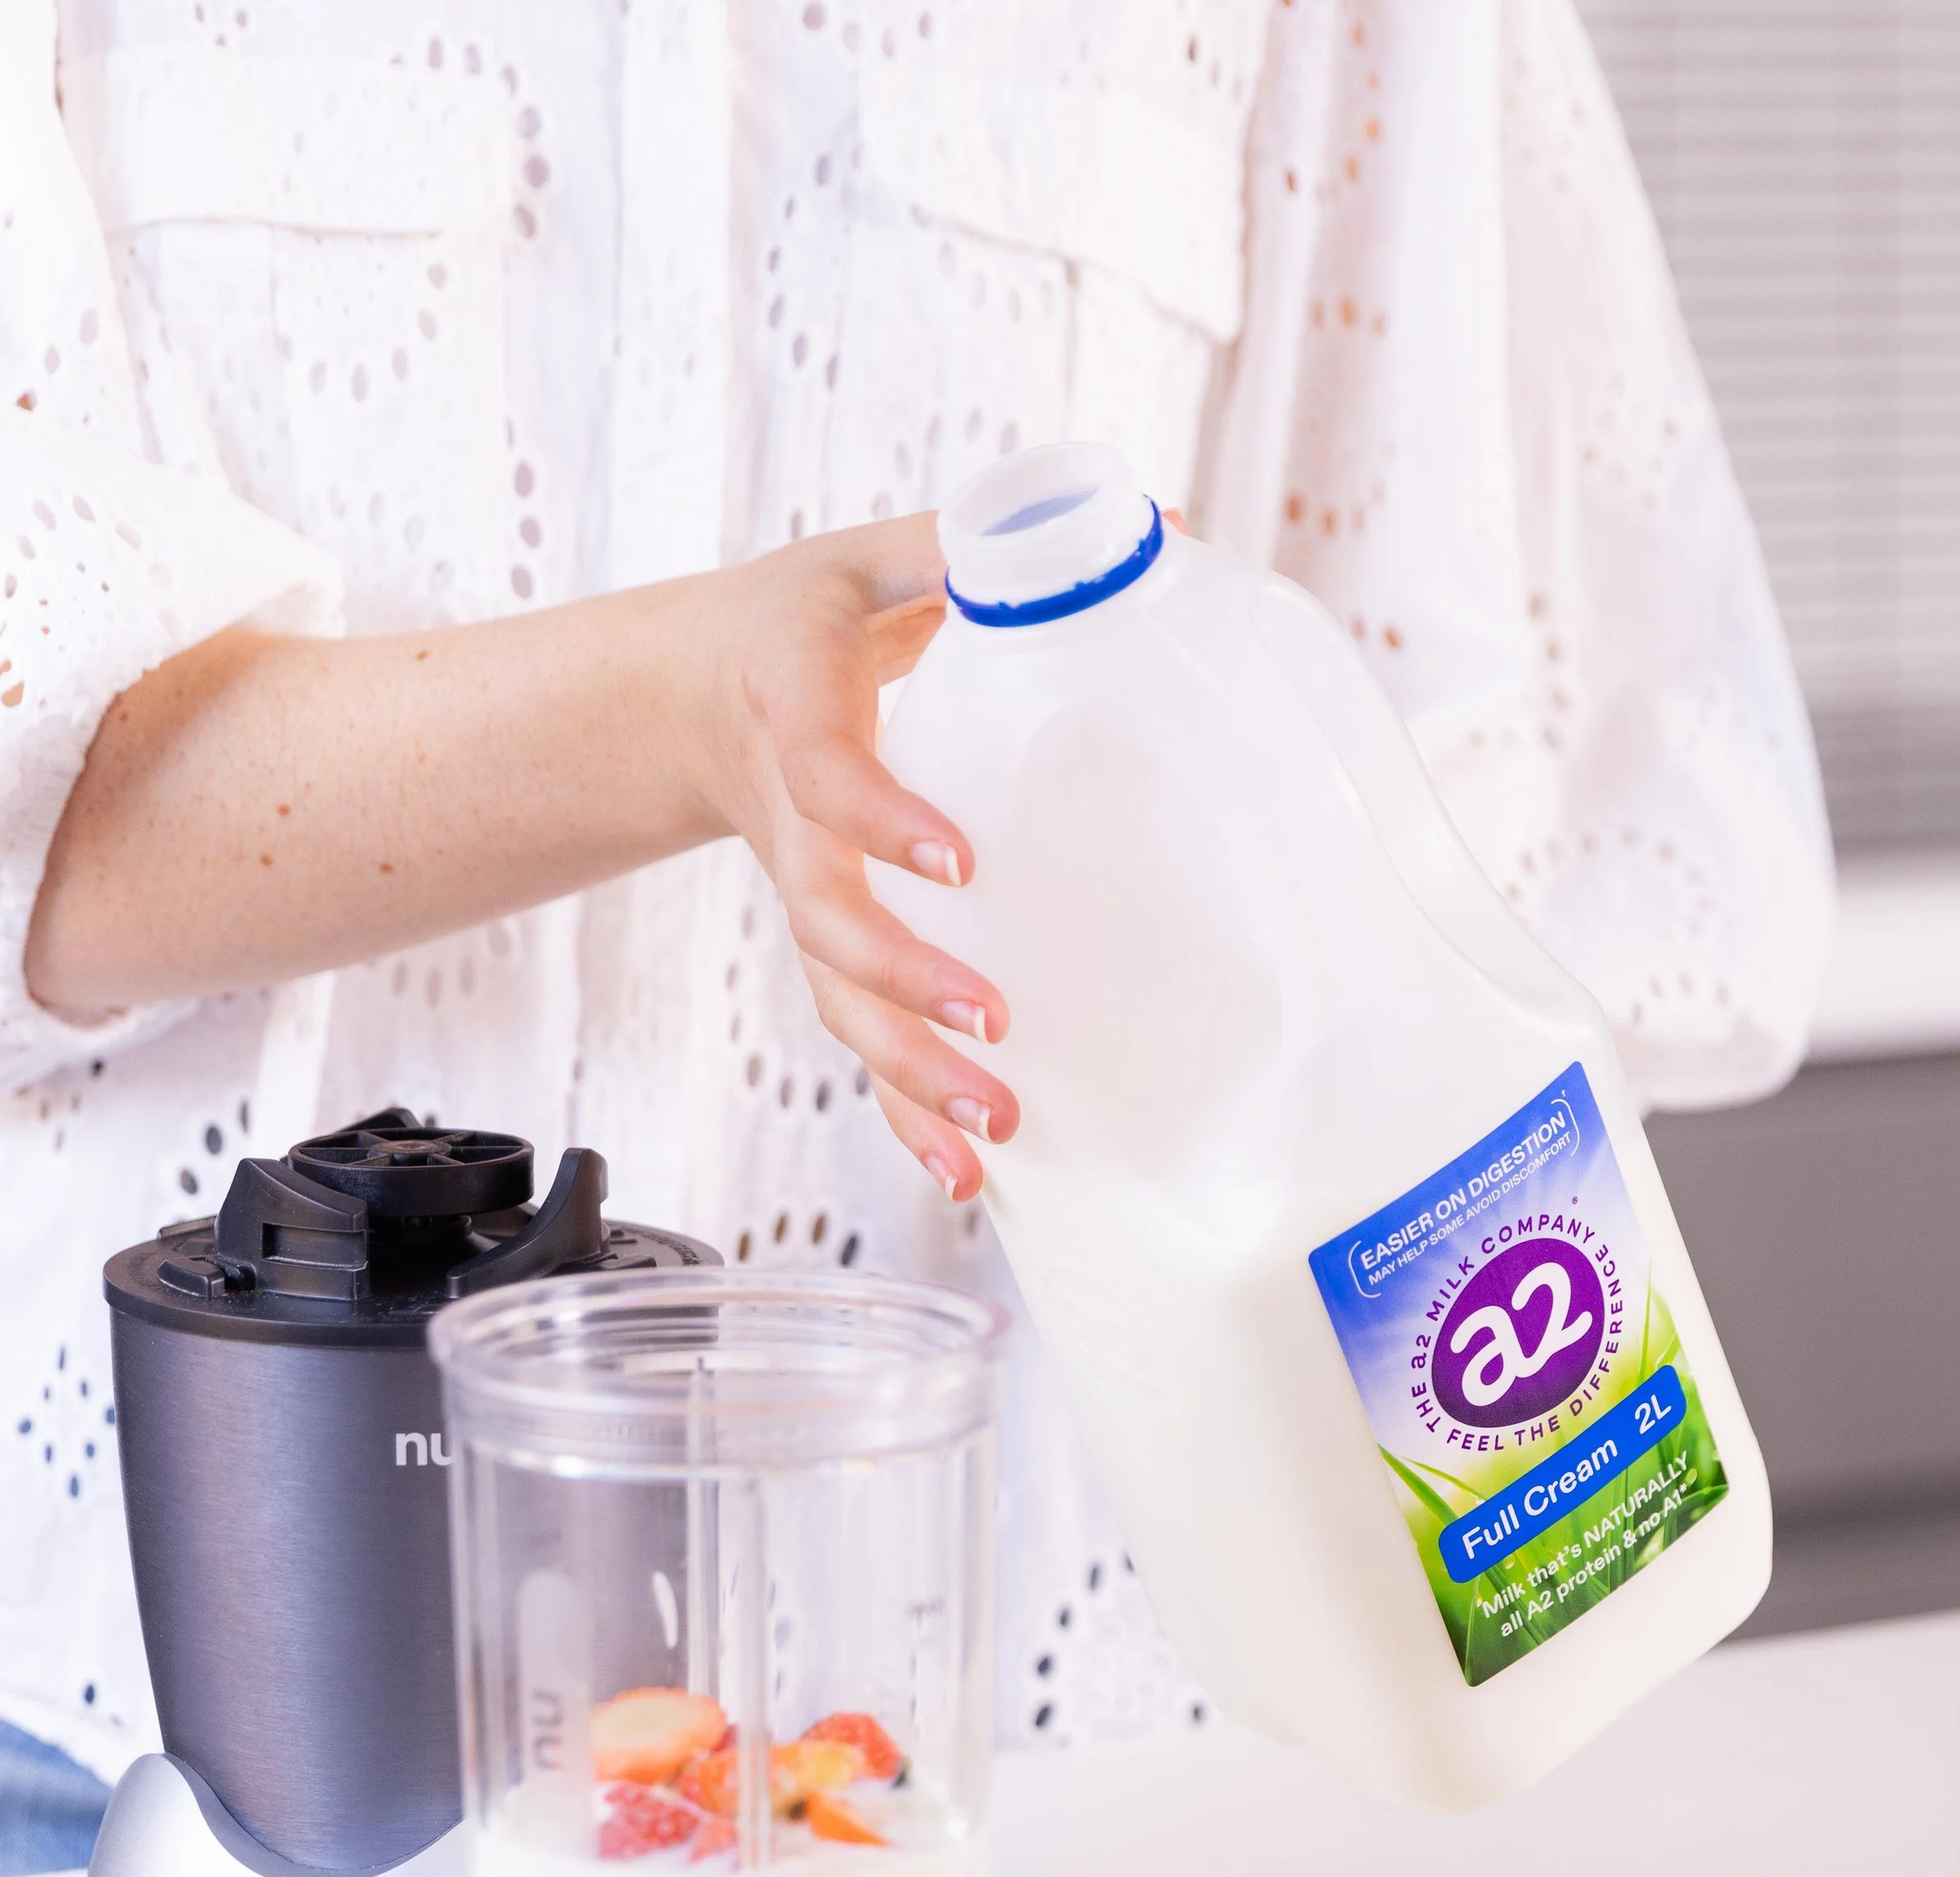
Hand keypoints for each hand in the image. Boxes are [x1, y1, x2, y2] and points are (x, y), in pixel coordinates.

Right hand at [693, 516, 1012, 1202]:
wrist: (701, 692)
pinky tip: (966, 1173)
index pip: (829, 779)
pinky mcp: (832, 955)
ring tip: (992, 1131)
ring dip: (911, 1079)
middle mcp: (793, 829)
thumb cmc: (810, 622)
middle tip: (994, 1026)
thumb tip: (1165, 527)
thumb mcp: (882, 557)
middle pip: (832, 933)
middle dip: (908, 989)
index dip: (883, 823)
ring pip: (843, 1008)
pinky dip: (905, 1115)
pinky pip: (859, 1046)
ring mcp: (808, 904)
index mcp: (794, 716)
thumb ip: (989, 544)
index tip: (960, 860)